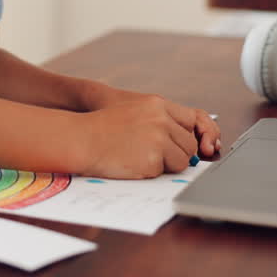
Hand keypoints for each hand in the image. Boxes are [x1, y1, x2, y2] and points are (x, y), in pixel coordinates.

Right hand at [78, 92, 220, 178]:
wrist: (81, 139)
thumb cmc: (103, 128)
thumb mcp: (134, 112)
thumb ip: (161, 121)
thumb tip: (193, 145)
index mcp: (157, 104)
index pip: (191, 120)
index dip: (191, 135)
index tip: (195, 146)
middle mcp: (161, 119)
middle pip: (189, 143)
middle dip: (177, 152)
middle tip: (153, 154)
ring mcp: (159, 139)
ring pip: (183, 160)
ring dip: (167, 164)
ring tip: (140, 157)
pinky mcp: (153, 159)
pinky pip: (166, 172)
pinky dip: (153, 172)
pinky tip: (133, 163)